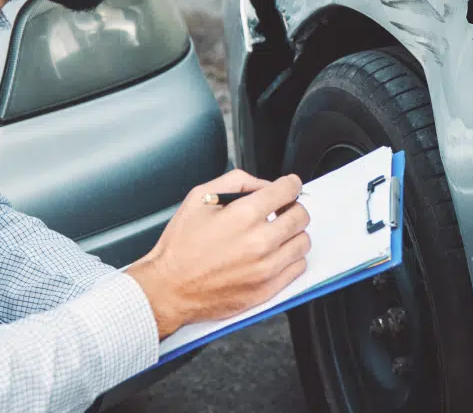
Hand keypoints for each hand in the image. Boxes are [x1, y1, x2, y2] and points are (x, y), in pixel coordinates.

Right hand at [125, 169, 310, 337]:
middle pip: (301, 215)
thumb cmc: (181, 247)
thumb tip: (264, 185)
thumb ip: (237, 182)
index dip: (290, 185)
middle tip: (280, 211)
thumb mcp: (199, 198)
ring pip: (303, 242)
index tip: (289, 187)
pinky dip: (291, 258)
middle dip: (292, 208)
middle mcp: (259, 241)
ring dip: (293, 234)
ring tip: (275, 234)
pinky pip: (298, 267)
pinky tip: (274, 255)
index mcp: (243, 215)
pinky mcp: (267, 289)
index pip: (288, 190)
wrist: (169, 289)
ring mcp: (266, 268)